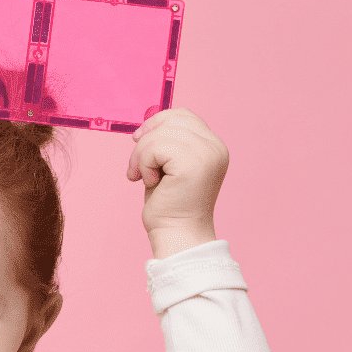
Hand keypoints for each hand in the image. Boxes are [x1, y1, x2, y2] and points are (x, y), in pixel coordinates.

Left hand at [126, 108, 228, 258]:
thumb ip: (164, 144)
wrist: (177, 235)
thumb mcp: (167, 167)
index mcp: (212, 146)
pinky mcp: (193, 164)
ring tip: (142, 178)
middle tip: (136, 167)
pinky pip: (156, 147)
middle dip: (145, 140)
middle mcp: (214, 147)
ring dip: (141, 156)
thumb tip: (143, 126)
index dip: (157, 123)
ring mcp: (207, 154)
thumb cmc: (169, 206)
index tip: (138, 141)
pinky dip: (144, 164)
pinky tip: (150, 182)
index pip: (183, 116)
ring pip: (160, 134)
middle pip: (171, 120)